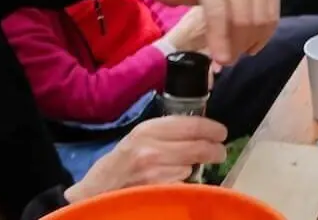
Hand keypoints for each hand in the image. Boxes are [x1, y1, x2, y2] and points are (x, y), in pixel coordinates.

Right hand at [64, 116, 227, 202]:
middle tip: (219, 152)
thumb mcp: (140, 136)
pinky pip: (184, 185)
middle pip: (200, 147)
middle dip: (216, 150)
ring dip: (198, 168)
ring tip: (195, 166)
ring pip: (193, 167)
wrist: (96, 189)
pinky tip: (181, 181)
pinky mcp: (156, 192)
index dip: (213, 129)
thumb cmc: (121, 161)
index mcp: (148, 130)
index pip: (193, 125)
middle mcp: (152, 150)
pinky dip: (187, 183)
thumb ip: (167, 131)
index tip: (221, 133)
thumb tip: (202, 127)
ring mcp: (155, 173)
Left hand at [152, 0, 278, 65]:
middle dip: (236, 46)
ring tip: (239, 51)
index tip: (221, 61)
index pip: (219, 14)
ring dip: (251, 43)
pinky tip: (253, 44)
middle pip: (243, 22)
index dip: (221, 39)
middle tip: (227, 60)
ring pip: (261, 22)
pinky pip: (273, 17)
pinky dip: (264, 36)